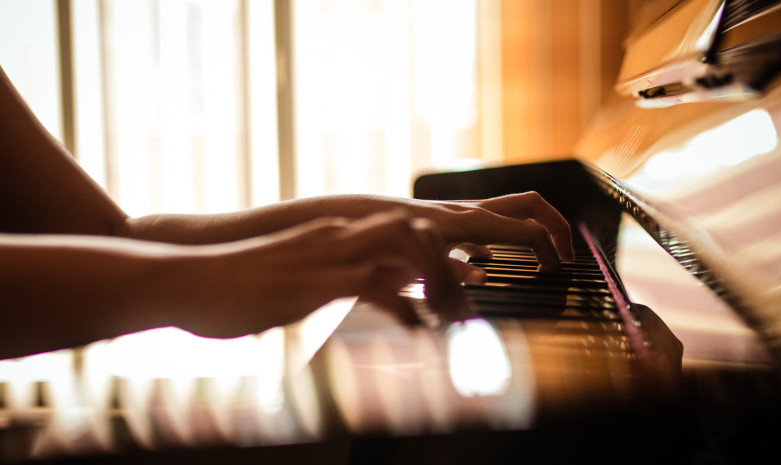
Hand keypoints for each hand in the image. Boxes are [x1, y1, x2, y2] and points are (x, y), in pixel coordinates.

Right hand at [183, 210, 472, 336]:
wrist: (184, 280)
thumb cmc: (235, 286)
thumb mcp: (297, 279)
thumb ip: (334, 279)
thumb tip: (370, 289)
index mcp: (336, 236)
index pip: (405, 229)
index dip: (443, 253)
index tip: (465, 282)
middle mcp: (338, 236)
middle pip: (417, 229)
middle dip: (452, 267)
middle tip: (463, 310)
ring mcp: (326, 255)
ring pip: (406, 244)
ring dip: (438, 281)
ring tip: (449, 320)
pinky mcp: (313, 282)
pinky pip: (376, 285)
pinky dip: (407, 308)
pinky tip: (418, 331)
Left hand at [407, 191, 573, 270]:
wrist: (370, 218)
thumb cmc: (396, 237)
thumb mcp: (426, 258)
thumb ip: (456, 271)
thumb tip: (484, 278)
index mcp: (477, 220)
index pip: (531, 230)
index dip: (551, 251)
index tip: (558, 270)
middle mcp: (476, 211)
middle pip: (533, 206)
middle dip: (557, 226)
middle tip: (566, 255)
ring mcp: (467, 213)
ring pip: (515, 212)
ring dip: (534, 230)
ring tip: (543, 258)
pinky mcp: (455, 222)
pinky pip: (490, 225)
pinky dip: (502, 240)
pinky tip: (491, 260)